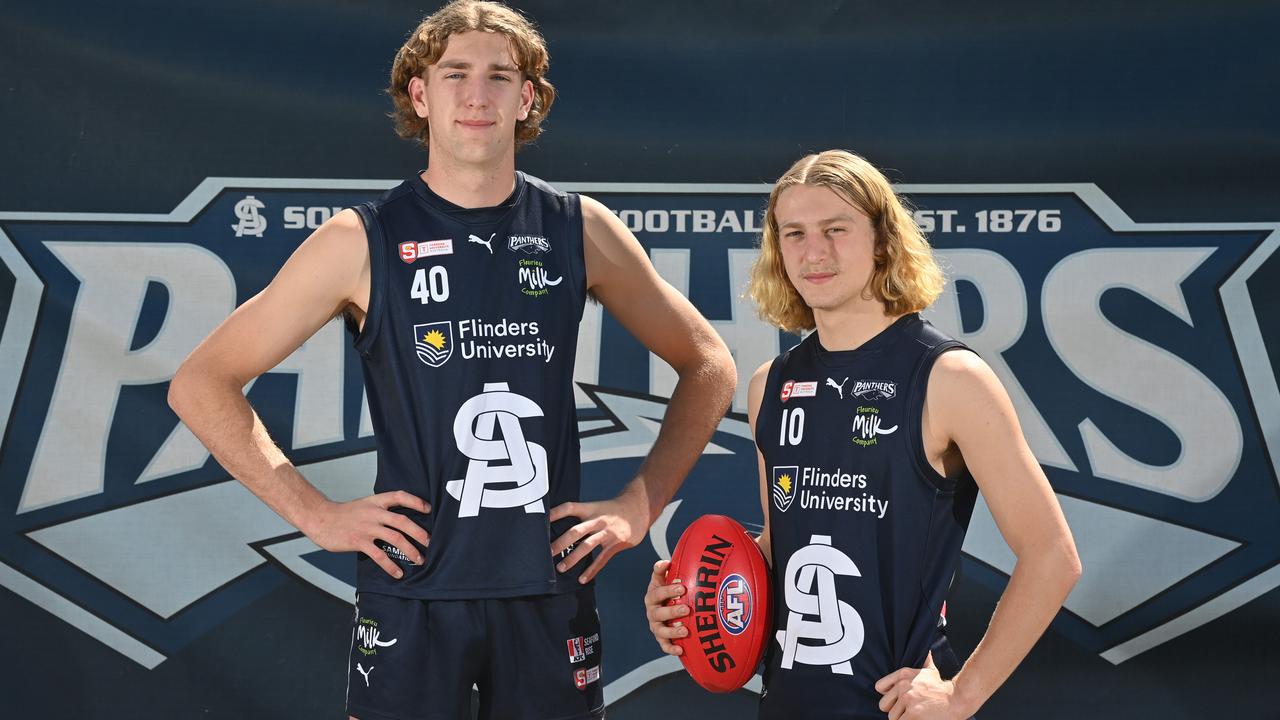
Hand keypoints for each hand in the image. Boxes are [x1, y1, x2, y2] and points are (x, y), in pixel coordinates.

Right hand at [304, 491, 430, 578]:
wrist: (320, 518)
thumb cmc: (343, 514)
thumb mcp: (364, 505)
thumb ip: (380, 510)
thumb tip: (399, 521)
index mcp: (376, 501)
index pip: (400, 496)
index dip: (416, 501)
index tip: (429, 509)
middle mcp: (374, 513)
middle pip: (403, 521)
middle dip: (419, 533)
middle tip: (430, 542)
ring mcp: (367, 527)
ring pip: (395, 538)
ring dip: (410, 550)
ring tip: (419, 560)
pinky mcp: (359, 541)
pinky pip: (379, 555)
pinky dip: (391, 566)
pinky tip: (398, 573)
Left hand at [548, 492, 647, 582]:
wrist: (639, 508)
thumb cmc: (614, 510)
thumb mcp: (598, 507)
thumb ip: (583, 517)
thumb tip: (564, 530)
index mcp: (590, 508)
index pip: (569, 508)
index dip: (555, 513)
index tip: (542, 520)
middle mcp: (598, 519)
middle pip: (576, 531)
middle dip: (560, 543)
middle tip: (547, 553)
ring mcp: (607, 532)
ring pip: (587, 546)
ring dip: (572, 558)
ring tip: (560, 568)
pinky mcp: (616, 543)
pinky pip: (601, 559)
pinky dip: (591, 570)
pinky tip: (582, 579)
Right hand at [643, 559, 689, 654]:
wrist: (666, 604)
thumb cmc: (668, 590)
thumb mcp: (663, 578)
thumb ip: (662, 570)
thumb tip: (666, 562)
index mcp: (652, 596)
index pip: (658, 593)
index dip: (668, 590)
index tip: (682, 587)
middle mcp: (652, 612)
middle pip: (659, 613)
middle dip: (672, 611)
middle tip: (686, 609)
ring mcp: (656, 626)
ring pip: (661, 631)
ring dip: (672, 631)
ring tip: (685, 630)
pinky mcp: (661, 638)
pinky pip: (664, 645)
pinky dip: (671, 648)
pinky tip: (681, 649)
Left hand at [876, 666, 966, 719]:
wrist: (957, 699)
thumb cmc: (942, 689)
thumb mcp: (930, 671)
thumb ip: (923, 661)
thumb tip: (925, 650)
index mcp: (903, 674)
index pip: (879, 686)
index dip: (887, 696)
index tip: (895, 701)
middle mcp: (903, 685)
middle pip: (883, 705)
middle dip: (894, 710)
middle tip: (907, 711)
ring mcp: (907, 699)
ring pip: (892, 717)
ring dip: (902, 719)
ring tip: (915, 715)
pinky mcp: (913, 713)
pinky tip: (917, 719)